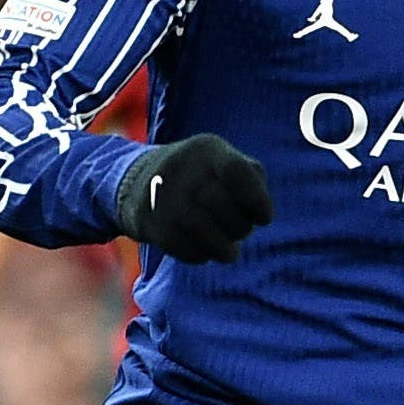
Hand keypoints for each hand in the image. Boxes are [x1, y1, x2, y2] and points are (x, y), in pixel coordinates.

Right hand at [120, 134, 273, 262]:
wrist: (138, 182)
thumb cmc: (201, 176)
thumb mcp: (225, 162)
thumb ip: (252, 179)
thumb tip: (261, 211)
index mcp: (206, 149)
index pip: (236, 172)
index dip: (257, 199)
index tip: (264, 218)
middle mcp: (180, 166)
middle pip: (220, 205)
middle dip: (240, 228)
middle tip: (241, 233)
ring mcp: (160, 193)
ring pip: (198, 228)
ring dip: (222, 248)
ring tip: (229, 252)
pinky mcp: (148, 220)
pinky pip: (179, 245)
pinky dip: (199, 255)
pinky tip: (204, 251)